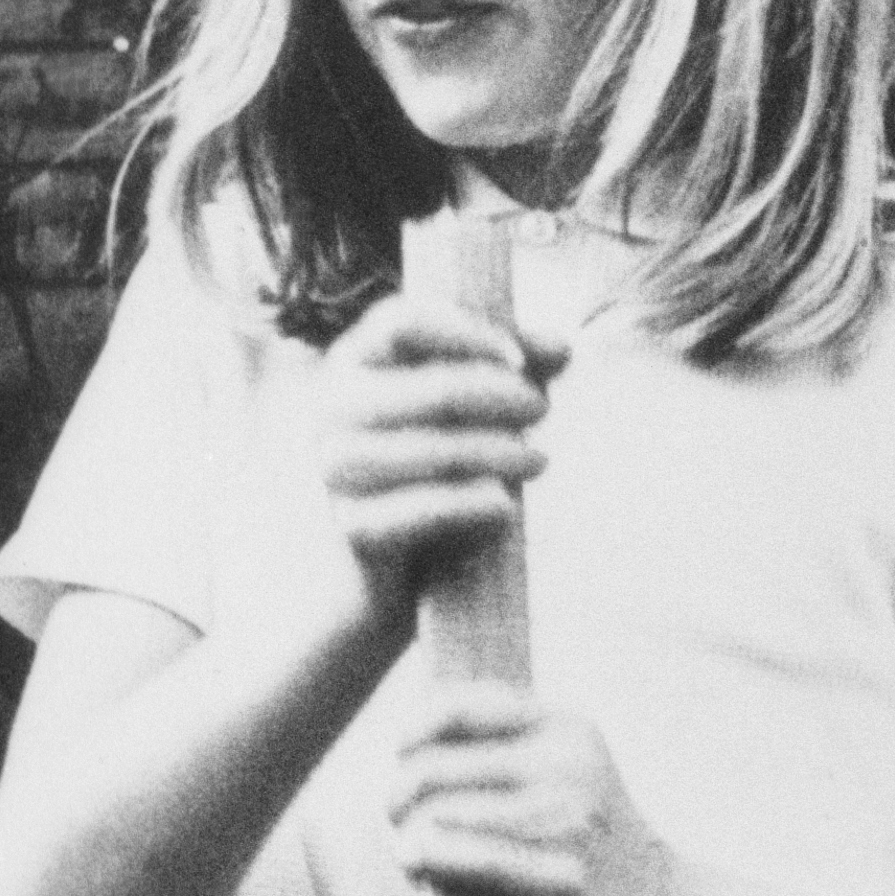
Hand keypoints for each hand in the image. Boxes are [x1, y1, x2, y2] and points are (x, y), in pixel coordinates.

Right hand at [315, 292, 559, 629]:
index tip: (522, 360)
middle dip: (500, 397)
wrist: (381, 574)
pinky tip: (507, 506)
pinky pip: (429, 509)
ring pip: (437, 449)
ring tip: (538, 461)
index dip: (468, 333)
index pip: (403, 321)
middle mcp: (331, 409)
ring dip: (500, 453)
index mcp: (353, 362)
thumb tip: (563, 348)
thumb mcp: (465, 412)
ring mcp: (335, 470)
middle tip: (542, 411)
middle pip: (432, 386)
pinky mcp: (353, 527)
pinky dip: (475, 506)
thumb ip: (509, 370)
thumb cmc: (426, 474)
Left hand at [388, 685, 688, 895]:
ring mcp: (567, 821)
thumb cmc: (598, 859)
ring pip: (438, 817)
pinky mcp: (562, 880)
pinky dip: (427, 865)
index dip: (410, 734)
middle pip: (431, 769)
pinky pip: (466, 861)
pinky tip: (419, 874)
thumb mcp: (566, 781)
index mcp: (565, 729)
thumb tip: (407, 752)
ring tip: (414, 862)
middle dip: (397, 802)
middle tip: (400, 829)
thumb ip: (506, 757)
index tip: (403, 765)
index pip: (458, 706)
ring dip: (409, 844)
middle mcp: (566, 764)